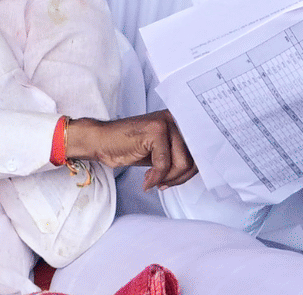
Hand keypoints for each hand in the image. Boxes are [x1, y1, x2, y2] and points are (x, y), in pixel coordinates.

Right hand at [65, 110, 196, 190]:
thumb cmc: (128, 147)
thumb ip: (178, 158)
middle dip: (179, 178)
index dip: (191, 170)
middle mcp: (175, 119)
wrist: (102, 141)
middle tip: (163, 184)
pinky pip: (164, 164)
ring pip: (182, 163)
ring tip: (153, 180)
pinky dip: (155, 178)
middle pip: (193, 158)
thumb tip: (197, 170)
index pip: (200, 150)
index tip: (178, 180)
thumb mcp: (160, 154)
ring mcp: (166, 123)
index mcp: (179, 122)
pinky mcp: (155, 131)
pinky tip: (146, 180)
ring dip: (167, 179)